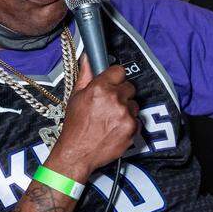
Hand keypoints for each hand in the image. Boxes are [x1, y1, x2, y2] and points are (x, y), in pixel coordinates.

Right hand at [48, 59, 139, 180]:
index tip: (112, 83)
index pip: (119, 71)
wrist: (78, 152)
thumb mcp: (75, 97)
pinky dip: (129, 123)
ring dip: (126, 109)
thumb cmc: (75, 126)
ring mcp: (126, 114)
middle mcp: (115, 99)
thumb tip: (88, 58)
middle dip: (121, 94)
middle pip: (129, 87)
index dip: (115, 77)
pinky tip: (115, 128)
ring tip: (111, 119)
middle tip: (109, 104)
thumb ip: (85, 76)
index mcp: (100, 88)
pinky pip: (137, 120)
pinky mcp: (133, 128)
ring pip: (134, 104)